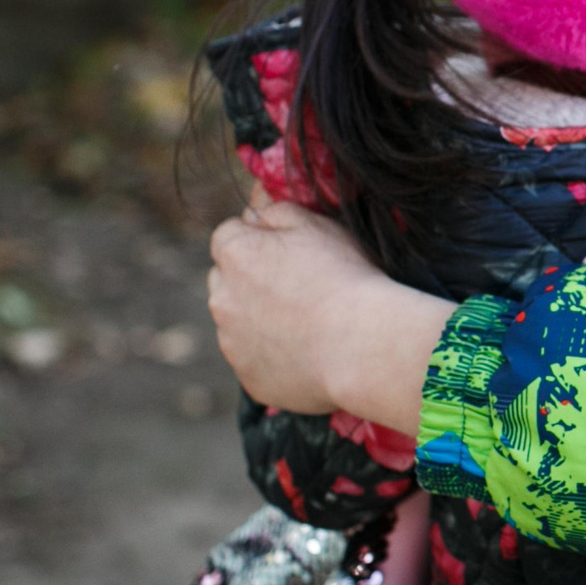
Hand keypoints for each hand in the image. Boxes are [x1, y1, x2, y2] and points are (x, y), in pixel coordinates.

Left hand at [207, 201, 454, 433]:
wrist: (364, 345)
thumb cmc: (347, 277)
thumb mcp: (319, 224)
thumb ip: (277, 209)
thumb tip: (255, 204)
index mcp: (235, 254)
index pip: (229, 234)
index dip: (259, 239)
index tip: (289, 250)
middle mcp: (222, 298)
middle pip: (226, 280)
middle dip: (251, 280)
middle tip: (298, 286)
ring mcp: (232, 343)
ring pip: (239, 323)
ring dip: (261, 319)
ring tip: (309, 323)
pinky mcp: (250, 379)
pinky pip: (257, 361)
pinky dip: (275, 356)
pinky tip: (310, 353)